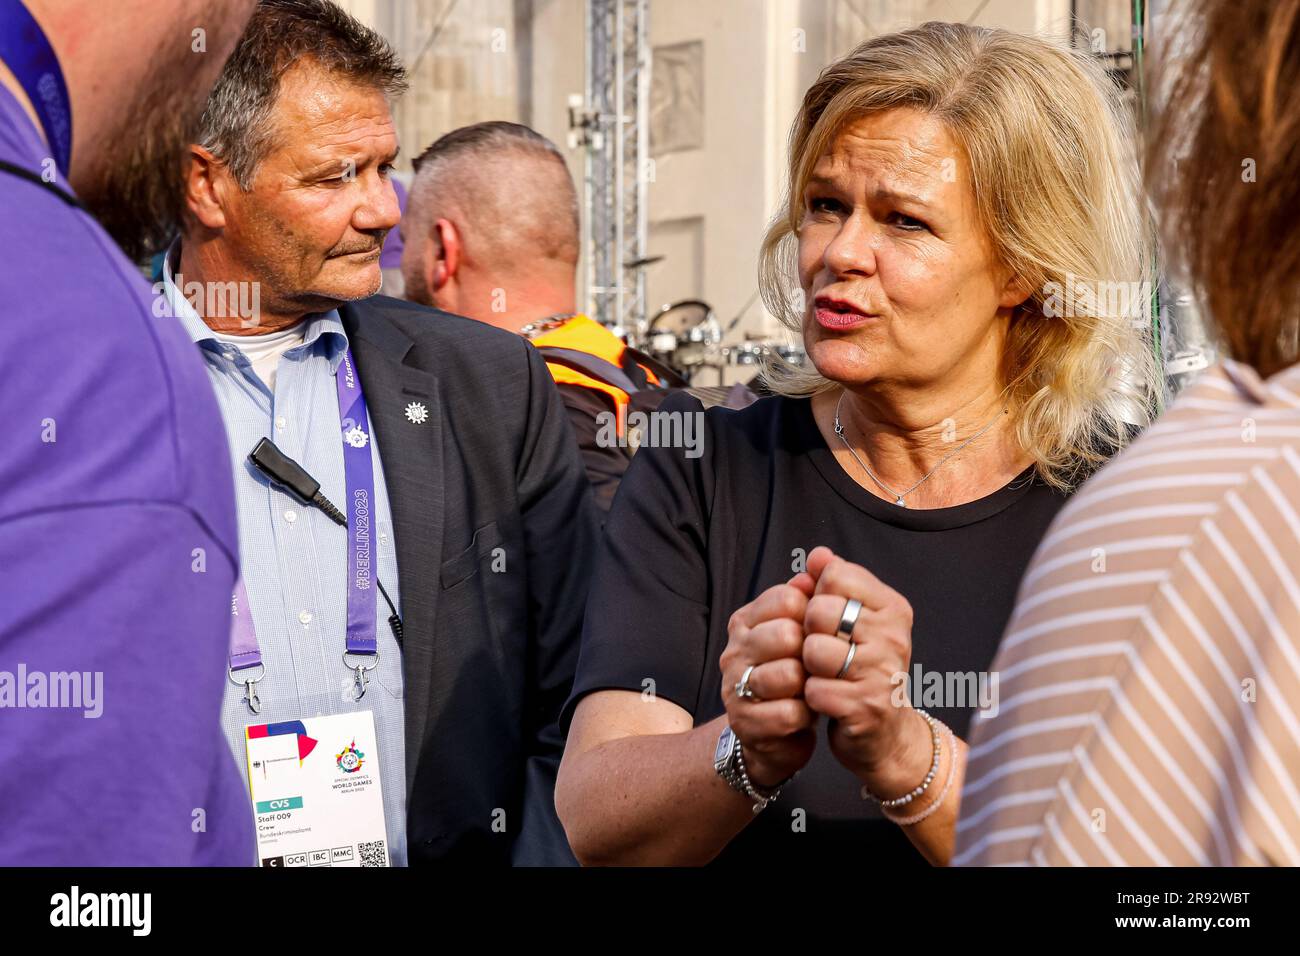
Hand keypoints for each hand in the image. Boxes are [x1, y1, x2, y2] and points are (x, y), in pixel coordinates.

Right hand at [719, 574, 818, 788]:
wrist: (773, 734)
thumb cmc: (791, 675)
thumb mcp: (799, 631)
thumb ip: (809, 596)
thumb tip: (824, 558)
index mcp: (746, 621)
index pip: (786, 599)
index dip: (812, 615)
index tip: (820, 632)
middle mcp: (734, 650)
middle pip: (786, 634)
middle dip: (811, 651)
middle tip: (818, 665)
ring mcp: (735, 686)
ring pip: (788, 674)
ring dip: (809, 684)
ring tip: (810, 689)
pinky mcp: (746, 723)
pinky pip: (789, 712)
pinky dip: (806, 715)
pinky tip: (805, 714)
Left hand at [800, 547, 931, 796]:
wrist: (886, 734)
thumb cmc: (863, 671)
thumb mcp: (856, 622)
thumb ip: (836, 584)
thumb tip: (817, 555)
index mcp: (893, 609)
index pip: (836, 576)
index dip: (817, 595)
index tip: (827, 618)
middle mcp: (893, 637)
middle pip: (820, 610)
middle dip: (808, 632)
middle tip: (821, 651)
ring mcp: (882, 673)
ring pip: (814, 650)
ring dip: (808, 666)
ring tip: (823, 675)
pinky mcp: (865, 707)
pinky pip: (814, 689)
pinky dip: (811, 696)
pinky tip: (825, 700)